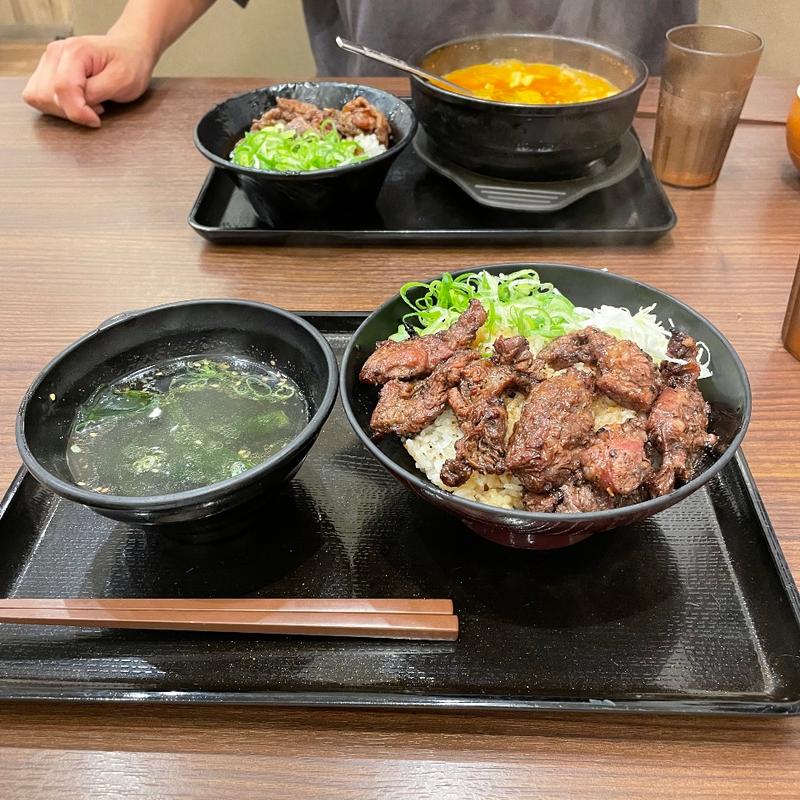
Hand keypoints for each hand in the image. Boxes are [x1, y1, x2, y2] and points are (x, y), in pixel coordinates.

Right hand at [22, 34, 155, 127]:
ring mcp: (48, 61)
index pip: (63, 89)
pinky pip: (40, 97)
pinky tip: (77, 101)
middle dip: (72, 111)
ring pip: (40, 98)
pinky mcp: (46, 71)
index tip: (96, 120)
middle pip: (47, 96)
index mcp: (74, 51)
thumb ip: (95, 93)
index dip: (78, 112)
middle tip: (96, 106)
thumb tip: (76, 108)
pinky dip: (57, 106)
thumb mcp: (121, 81)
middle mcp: (55, 52)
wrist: (128, 53)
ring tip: (88, 101)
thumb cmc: (128, 65)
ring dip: (64, 109)